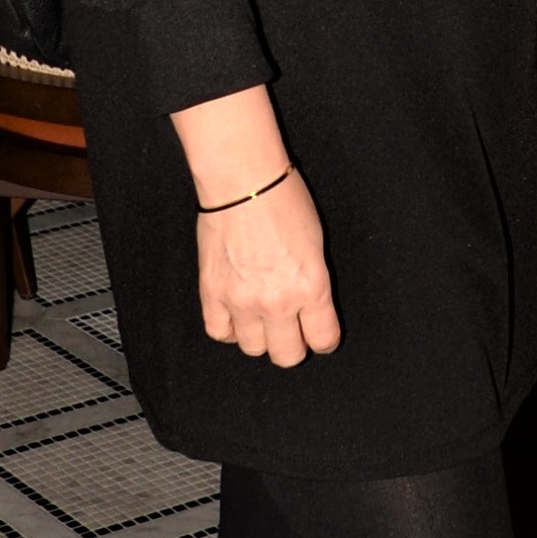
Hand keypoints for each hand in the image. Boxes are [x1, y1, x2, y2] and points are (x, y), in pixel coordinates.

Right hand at [171, 85, 339, 369]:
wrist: (243, 182)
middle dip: (293, 345)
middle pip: (287, 355)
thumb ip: (314, 282)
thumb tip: (310, 305)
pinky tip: (236, 315)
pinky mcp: (212, 294)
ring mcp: (241, 301)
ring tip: (261, 317)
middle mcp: (277, 302)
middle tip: (291, 330)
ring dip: (260, 336)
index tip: (320, 336)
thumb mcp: (316, 244)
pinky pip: (219, 332)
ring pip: (253, 349)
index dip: (324, 340)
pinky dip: (229, 329)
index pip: (323, 339)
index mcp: (311, 287)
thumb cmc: (284, 200)